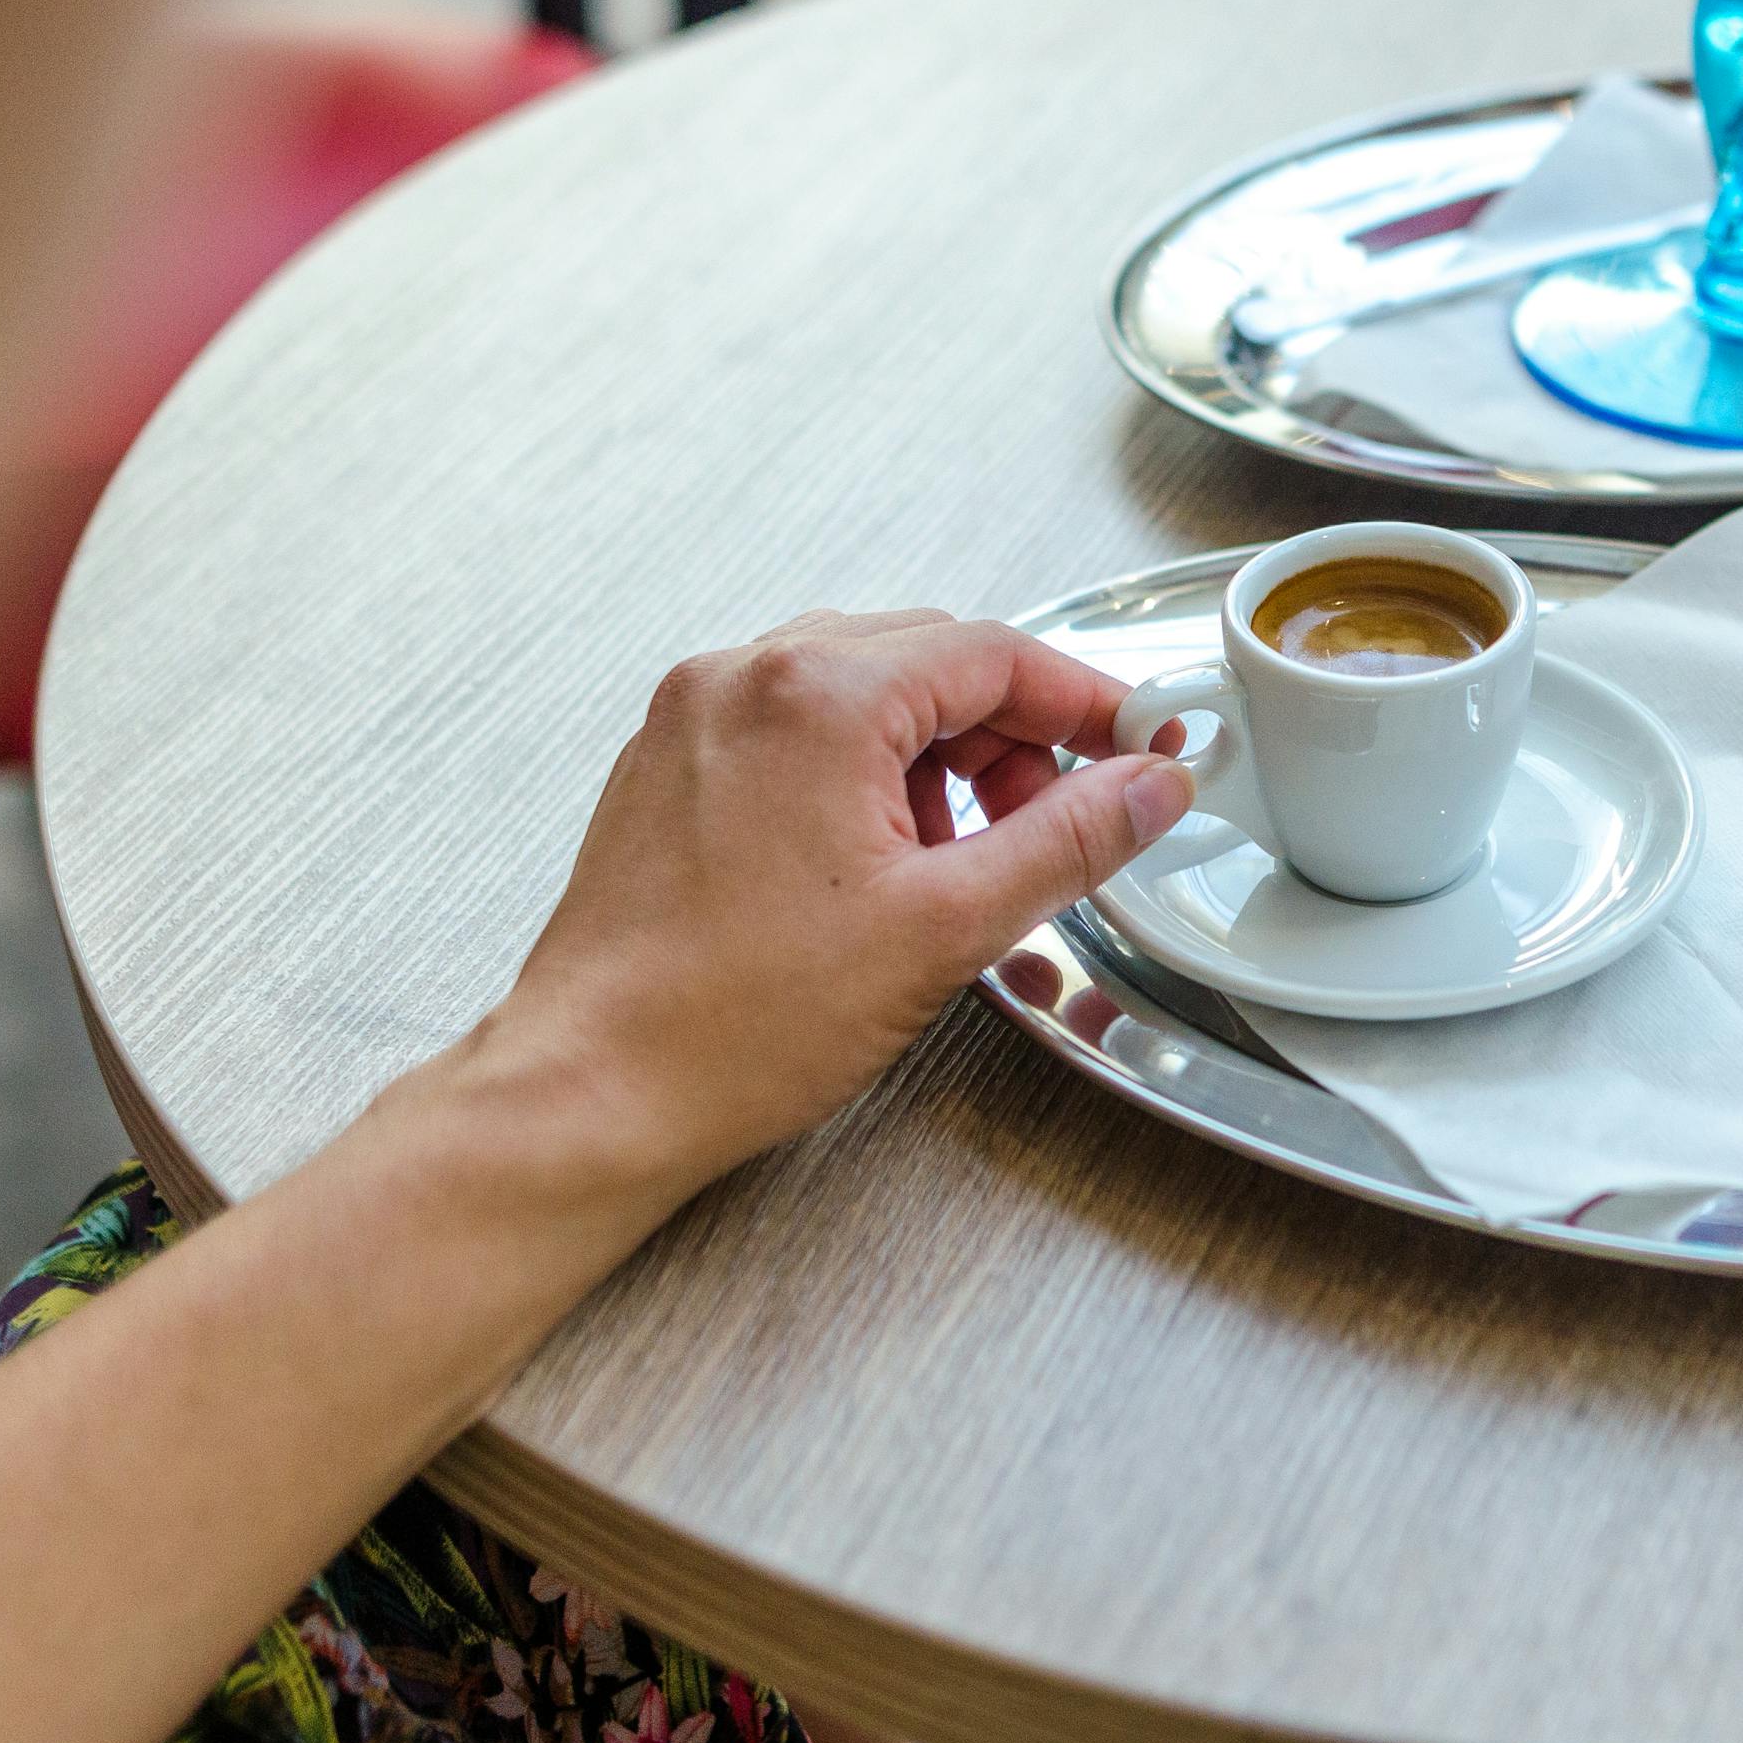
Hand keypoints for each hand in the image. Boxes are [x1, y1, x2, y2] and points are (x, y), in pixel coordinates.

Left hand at [459, 608, 1192, 1214]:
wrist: (595, 1089)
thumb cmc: (735, 1021)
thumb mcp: (945, 928)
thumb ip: (1067, 840)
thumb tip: (1148, 786)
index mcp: (815, 696)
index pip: (991, 653)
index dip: (1083, 701)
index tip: (1137, 746)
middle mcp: (744, 679)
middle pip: (927, 659)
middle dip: (1010, 735)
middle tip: (1058, 820)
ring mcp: (697, 717)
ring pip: (863, 691)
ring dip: (938, 756)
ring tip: (961, 861)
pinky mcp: (670, 764)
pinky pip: (797, 728)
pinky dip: (862, 772)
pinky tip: (883, 864)